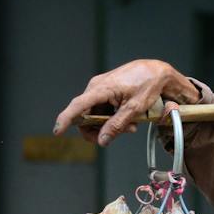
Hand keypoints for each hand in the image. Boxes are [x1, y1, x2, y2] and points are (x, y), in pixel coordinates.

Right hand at [52, 59, 198, 146]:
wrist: (156, 72)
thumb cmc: (147, 85)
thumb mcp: (134, 109)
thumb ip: (117, 125)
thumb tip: (101, 140)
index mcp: (101, 89)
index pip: (77, 106)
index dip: (66, 120)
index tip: (57, 131)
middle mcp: (96, 87)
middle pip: (85, 116)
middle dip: (100, 129)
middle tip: (122, 133)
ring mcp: (100, 89)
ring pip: (95, 115)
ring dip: (109, 125)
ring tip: (130, 126)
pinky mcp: (105, 93)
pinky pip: (102, 110)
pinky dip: (112, 119)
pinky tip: (128, 120)